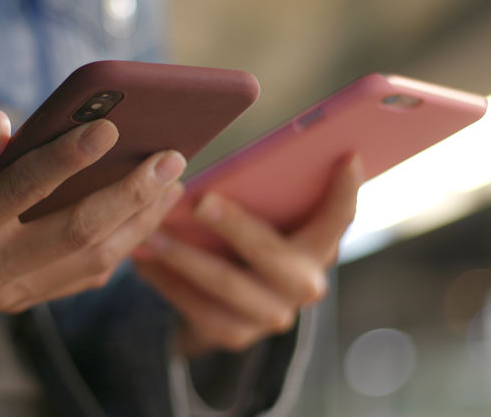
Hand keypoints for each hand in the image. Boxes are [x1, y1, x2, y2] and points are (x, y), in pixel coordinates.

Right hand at [0, 110, 185, 329]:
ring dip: (139, 222)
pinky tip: (144, 213)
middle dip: (130, 194)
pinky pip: (83, 277)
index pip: (21, 191)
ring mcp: (8, 293)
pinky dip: (121, 246)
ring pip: (91, 262)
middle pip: (75, 235)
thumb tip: (5, 121)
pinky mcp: (21, 300)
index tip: (110, 125)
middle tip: (172, 157)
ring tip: (173, 183)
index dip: (67, 158)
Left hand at [133, 157, 361, 355]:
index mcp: (319, 247)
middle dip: (233, 225)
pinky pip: (197, 308)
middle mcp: (304, 285)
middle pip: (270, 253)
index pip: (339, 218)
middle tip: (200, 201)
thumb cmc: (250, 236)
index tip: (346, 157)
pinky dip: (167, 281)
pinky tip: (143, 260)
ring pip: (226, 284)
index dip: (345, 192)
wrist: (232, 304)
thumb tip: (218, 163)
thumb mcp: (265, 217)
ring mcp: (271, 314)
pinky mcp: (235, 334)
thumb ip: (264, 194)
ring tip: (150, 234)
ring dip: (183, 257)